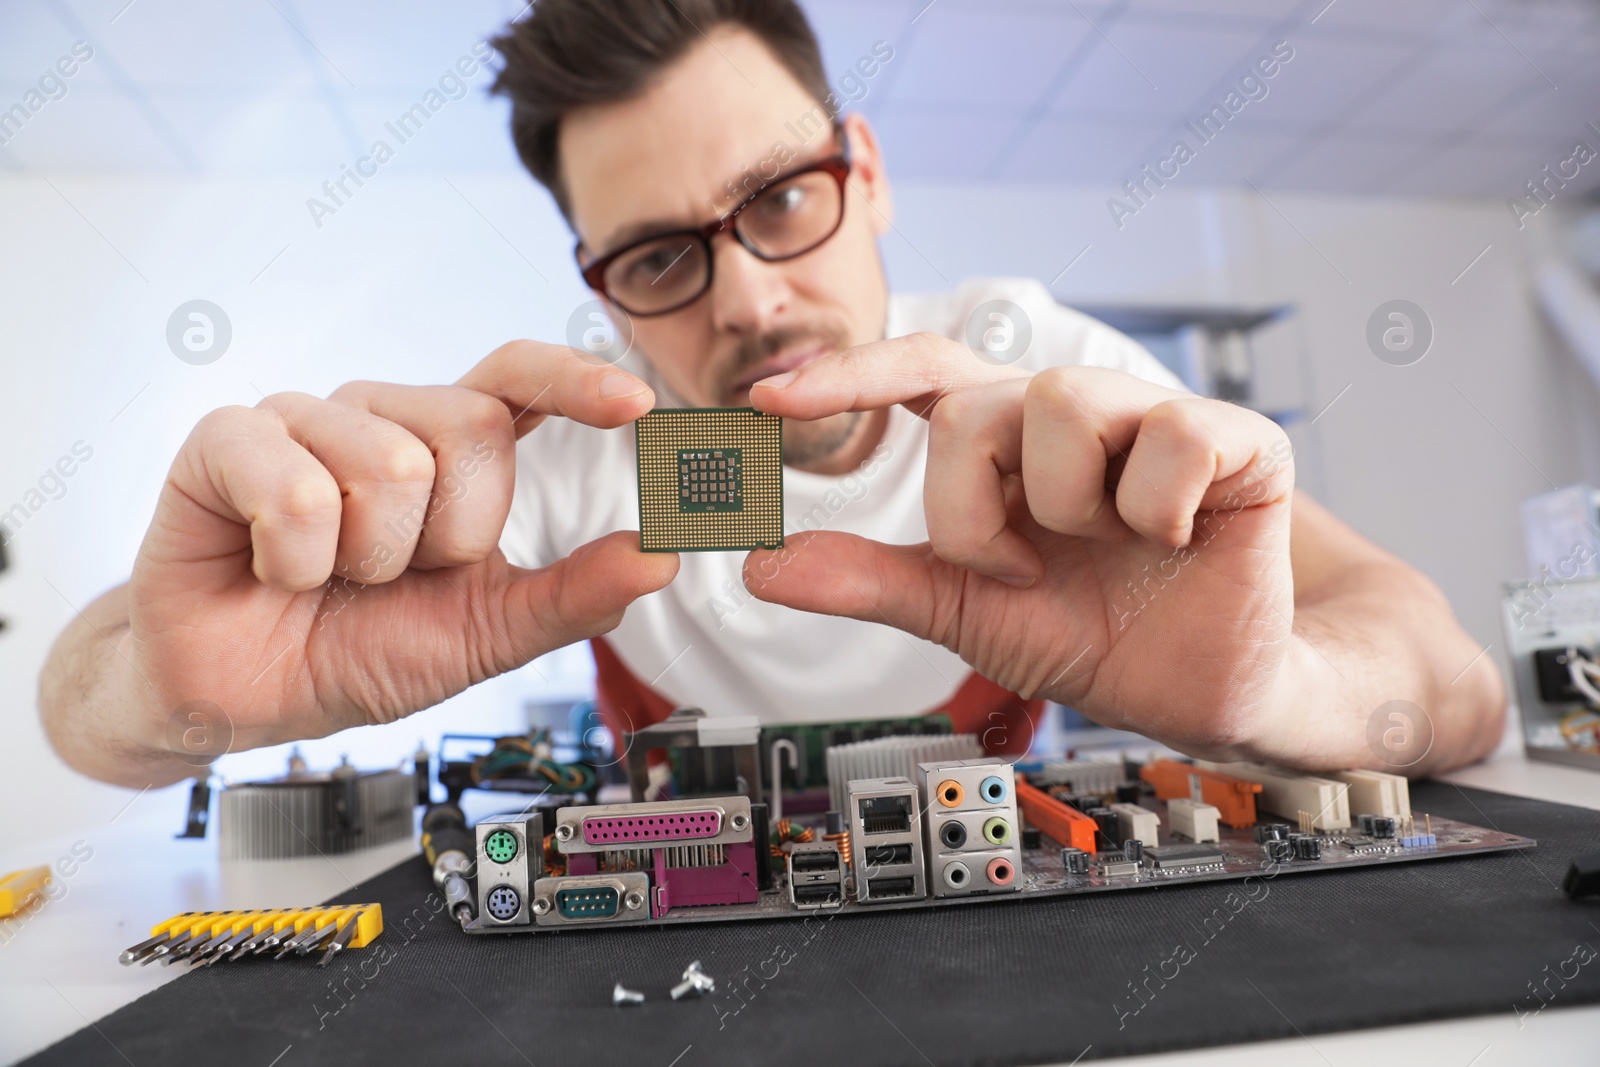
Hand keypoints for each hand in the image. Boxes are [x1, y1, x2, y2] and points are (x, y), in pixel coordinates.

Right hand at [121, 342, 676, 766]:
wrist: (248, 697)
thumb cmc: (358, 648)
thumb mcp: (486, 634)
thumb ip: (573, 595)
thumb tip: (662, 558)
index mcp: (448, 449)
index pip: (517, 378)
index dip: (574, 379)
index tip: (635, 403)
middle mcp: (382, 417)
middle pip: (471, 427)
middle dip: (450, 536)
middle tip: (397, 575)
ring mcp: (303, 420)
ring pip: (389, 463)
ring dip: (371, 558)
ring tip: (332, 577)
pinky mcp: (226, 441)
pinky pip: (296, 488)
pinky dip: (296, 560)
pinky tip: (274, 571)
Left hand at [747, 333, 1298, 761]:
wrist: (1195, 691)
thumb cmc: (1086, 632)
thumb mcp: (964, 610)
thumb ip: (870, 579)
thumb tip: (762, 566)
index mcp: (1002, 441)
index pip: (920, 370)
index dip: (848, 374)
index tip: (767, 400)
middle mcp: (1067, 413)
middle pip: (973, 407)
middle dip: (974, 515)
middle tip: (1021, 571)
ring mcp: (1149, 416)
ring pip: (1063, 400)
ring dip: (1065, 508)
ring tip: (1105, 549)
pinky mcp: (1234, 438)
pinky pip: (1173, 432)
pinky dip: (1159, 508)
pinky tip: (1176, 537)